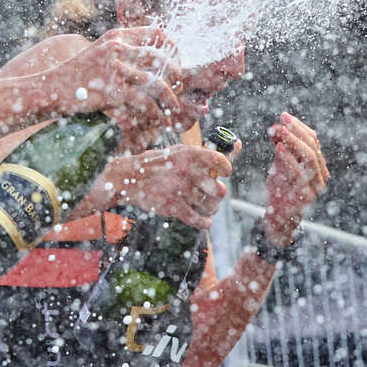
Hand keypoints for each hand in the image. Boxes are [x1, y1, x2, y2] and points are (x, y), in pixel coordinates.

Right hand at [54, 27, 183, 147]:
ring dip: (171, 98)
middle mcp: (117, 49)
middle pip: (162, 58)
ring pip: (157, 82)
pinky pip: (145, 103)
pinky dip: (156, 114)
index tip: (176, 62)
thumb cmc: (72, 76)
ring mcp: (114, 70)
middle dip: (176, 75)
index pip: (156, 33)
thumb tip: (144, 59)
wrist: (47, 89)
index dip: (173, 47)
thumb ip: (118, 52)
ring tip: (174, 108)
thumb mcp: (96, 53)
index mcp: (115, 37)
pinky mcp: (111, 92)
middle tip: (179, 88)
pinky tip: (159, 121)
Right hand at [105, 142, 235, 227]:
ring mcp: (179, 190)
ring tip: (205, 206)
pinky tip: (203, 220)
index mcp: (189, 154)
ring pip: (211, 206)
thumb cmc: (159, 164)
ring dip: (211, 209)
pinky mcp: (173, 207)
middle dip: (217, 195)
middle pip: (219, 190)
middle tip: (211, 194)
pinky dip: (204, 223)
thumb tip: (238, 143)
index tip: (223, 173)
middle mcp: (186, 172)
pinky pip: (199, 220)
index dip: (226, 169)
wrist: (129, 178)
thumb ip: (208, 151)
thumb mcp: (180, 152)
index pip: (220, 162)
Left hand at [262, 113, 326, 244]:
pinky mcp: (306, 195)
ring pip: (309, 158)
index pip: (313, 141)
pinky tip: (279, 148)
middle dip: (297, 130)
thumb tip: (275, 126)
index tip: (284, 116)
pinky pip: (299, 173)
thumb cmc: (281, 190)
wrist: (278, 217)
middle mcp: (321, 174)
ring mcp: (316, 185)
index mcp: (318, 165)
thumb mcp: (279, 165)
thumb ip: (280, 148)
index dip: (299, 127)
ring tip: (280, 130)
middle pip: (313, 146)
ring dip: (294, 141)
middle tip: (282, 119)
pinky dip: (289, 159)